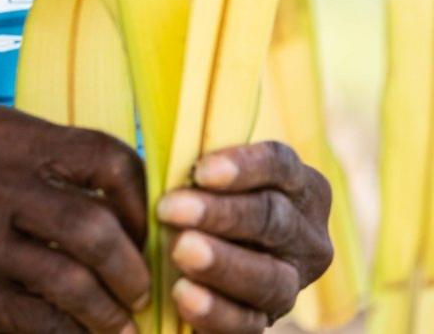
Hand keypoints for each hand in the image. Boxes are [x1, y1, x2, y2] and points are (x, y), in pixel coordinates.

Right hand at [0, 105, 149, 332]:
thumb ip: (40, 160)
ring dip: (109, 311)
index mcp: (5, 137)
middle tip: (138, 287)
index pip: (105, 157)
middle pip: (94, 226)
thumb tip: (122, 198)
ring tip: (119, 323)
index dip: (136, 201)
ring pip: (73, 281)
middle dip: (131, 267)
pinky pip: (41, 320)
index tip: (138, 227)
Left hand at [157, 141, 333, 332]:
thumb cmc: (199, 198)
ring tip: (180, 251)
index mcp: (300, 187)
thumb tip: (168, 158)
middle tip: (171, 209)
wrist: (201, 260)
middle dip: (220, 214)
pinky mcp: (268, 320)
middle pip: (272, 219)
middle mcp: (307, 236)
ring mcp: (293, 283)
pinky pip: (250, 323)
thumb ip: (198, 170)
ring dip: (222, 263)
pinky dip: (216, 310)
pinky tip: (184, 295)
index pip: (281, 166)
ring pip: (269, 276)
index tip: (200, 170)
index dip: (245, 166)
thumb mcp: (206, 178)